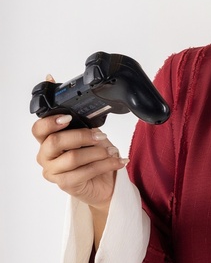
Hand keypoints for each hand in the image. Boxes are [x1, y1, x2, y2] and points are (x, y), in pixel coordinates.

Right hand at [33, 78, 127, 212]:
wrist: (103, 182)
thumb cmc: (92, 154)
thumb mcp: (86, 130)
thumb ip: (74, 112)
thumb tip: (51, 78)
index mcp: (46, 139)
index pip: (39, 128)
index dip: (52, 121)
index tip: (69, 117)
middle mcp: (45, 155)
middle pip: (56, 141)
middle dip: (82, 135)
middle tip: (102, 135)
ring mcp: (53, 171)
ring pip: (73, 157)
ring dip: (98, 152)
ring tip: (112, 150)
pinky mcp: (66, 185)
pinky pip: (86, 172)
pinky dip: (106, 164)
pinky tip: (118, 160)